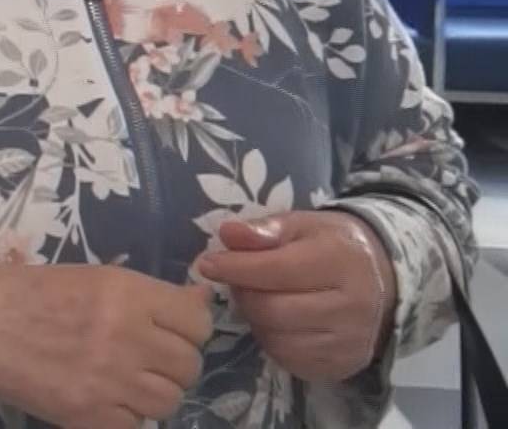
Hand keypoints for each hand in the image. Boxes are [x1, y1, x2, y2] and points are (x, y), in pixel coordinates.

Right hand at [0, 263, 213, 428]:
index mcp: (128, 293)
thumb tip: (202, 299)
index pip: (198, 322)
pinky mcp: (92, 417)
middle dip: (170, 364)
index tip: (167, 330)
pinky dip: (125, 417)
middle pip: (189, 365)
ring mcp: (112, 381)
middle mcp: (128, 337)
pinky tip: (103, 399)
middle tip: (142, 358)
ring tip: (121, 381)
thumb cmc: (31, 295)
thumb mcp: (94, 279)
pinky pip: (138, 426)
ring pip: (169, 400)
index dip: (187, 328)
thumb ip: (149, 295)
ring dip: (151, 393)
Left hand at [198, 211, 395, 382]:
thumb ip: (264, 229)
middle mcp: (352, 306)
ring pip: (277, 338)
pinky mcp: (342, 365)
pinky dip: (271, 340)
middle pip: (272, 309)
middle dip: (244, 294)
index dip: (235, 268)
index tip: (207, 263)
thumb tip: (227, 233)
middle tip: (237, 281)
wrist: (383, 280)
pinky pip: (288, 358)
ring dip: (255, 319)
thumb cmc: (331, 246)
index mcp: (341, 261)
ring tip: (259, 298)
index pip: (276, 270)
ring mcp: (349, 341)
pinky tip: (276, 321)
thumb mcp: (302, 225)